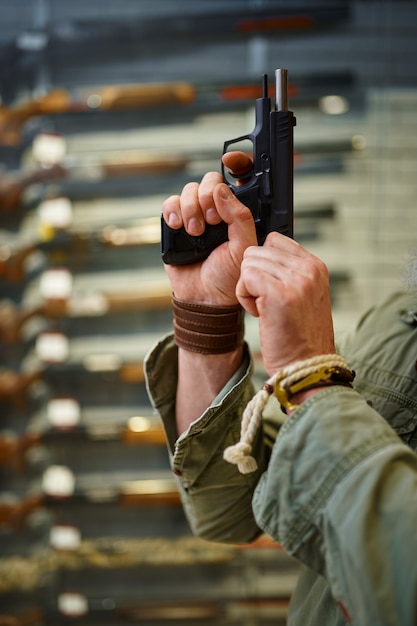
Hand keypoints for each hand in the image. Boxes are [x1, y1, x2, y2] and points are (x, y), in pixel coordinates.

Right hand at [161, 152, 256, 305]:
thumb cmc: (228, 277)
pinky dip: (173, 211)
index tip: (231, 160)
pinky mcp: (175, 223)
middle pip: (209, 180)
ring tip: (196, 232)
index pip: (239, 178)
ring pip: (188, 190)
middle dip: (208, 197)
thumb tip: (222, 191)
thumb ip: (239, 217)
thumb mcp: (244, 248)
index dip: (237, 163)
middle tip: (213, 221)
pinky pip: (170, 203)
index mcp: (237, 213)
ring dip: (191, 209)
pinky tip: (179, 227)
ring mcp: (195, 215)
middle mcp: (217, 210)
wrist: (204, 298)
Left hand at [236, 232, 335, 375]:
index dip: (264, 264)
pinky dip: (244, 297)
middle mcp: (309, 269)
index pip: (275, 240)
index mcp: (316, 267)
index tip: (273, 290)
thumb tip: (259, 254)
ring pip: (249, 262)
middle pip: (258, 250)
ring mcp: (296, 280)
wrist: (307, 369)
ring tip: (266, 310)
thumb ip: (290, 273)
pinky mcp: (278, 293)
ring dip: (248, 288)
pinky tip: (259, 313)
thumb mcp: (305, 297)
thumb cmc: (299, 338)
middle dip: (254, 276)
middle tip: (268, 304)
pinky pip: (245, 277)